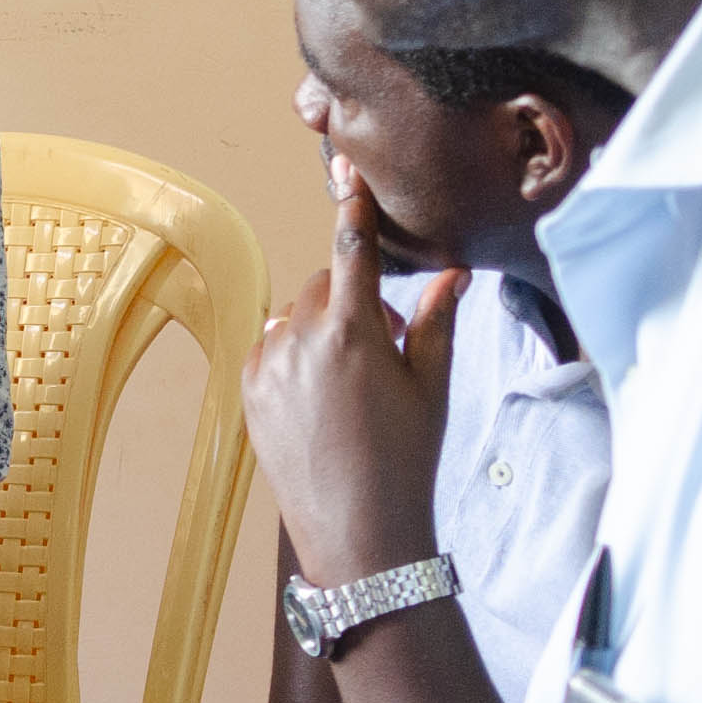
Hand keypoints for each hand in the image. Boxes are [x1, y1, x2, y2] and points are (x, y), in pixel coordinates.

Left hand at [243, 175, 456, 588]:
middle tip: (387, 350)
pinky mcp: (248, 391)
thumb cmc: (406, 460)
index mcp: (352, 332)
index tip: (345, 168)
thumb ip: (436, 321)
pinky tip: (324, 402)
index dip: (352, 206)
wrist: (358, 533)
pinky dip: (295, 357)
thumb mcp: (432, 386)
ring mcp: (267, 366)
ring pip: (296, 317)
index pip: (351, 248)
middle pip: (325, 286)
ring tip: (355, 386)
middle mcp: (300, 340)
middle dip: (353, 302)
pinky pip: (272, 348)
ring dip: (323, 330)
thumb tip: (453, 271)